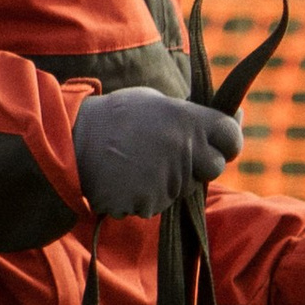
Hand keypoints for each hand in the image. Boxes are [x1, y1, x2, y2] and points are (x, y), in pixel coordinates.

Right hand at [73, 89, 241, 218]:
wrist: (70, 142)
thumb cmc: (113, 117)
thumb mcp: (154, 101)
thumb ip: (191, 114)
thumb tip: (234, 116)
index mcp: (187, 120)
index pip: (232, 135)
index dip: (229, 140)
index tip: (222, 142)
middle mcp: (184, 150)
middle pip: (215, 167)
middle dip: (201, 164)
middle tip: (172, 154)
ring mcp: (169, 180)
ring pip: (186, 187)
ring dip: (170, 179)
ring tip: (140, 162)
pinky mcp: (152, 202)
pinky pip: (160, 202)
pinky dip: (148, 195)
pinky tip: (128, 178)